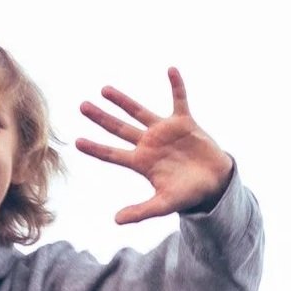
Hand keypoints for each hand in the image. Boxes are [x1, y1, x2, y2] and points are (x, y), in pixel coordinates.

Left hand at [76, 67, 235, 223]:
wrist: (214, 183)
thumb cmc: (188, 194)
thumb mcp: (164, 204)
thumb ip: (141, 211)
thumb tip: (116, 220)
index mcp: (141, 162)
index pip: (112, 154)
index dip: (95, 148)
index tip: (76, 141)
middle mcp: (149, 144)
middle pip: (119, 128)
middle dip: (101, 118)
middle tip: (82, 106)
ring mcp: (164, 131)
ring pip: (139, 111)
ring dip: (123, 101)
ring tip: (104, 89)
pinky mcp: (184, 122)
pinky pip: (179, 99)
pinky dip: (176, 85)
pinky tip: (171, 70)